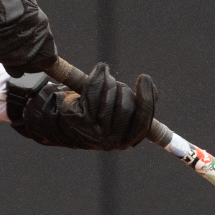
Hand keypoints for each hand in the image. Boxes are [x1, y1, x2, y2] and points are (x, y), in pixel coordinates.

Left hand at [6, 64, 157, 150]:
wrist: (62, 121)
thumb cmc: (95, 114)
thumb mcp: (119, 112)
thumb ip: (136, 104)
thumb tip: (151, 91)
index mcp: (126, 140)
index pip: (144, 121)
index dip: (147, 98)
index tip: (143, 78)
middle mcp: (111, 142)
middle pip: (126, 105)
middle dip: (121, 87)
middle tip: (113, 81)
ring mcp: (93, 132)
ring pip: (109, 96)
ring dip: (108, 80)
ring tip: (103, 77)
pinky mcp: (78, 120)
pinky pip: (93, 91)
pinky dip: (96, 77)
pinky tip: (98, 72)